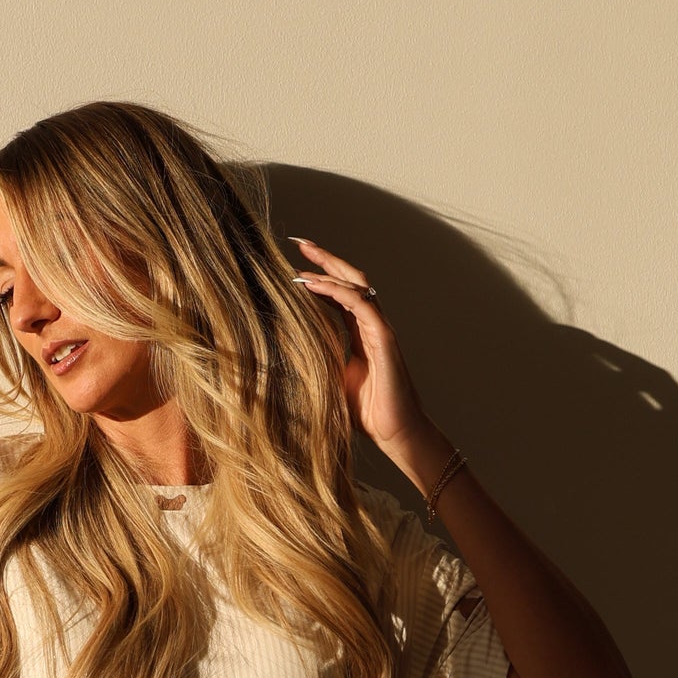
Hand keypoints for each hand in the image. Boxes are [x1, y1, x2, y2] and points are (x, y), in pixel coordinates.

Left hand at [289, 235, 430, 460]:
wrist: (394, 433)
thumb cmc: (366, 414)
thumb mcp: (330, 380)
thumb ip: (315, 361)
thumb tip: (282, 353)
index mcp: (359, 333)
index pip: (339, 294)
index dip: (319, 276)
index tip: (294, 264)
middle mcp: (371, 325)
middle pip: (349, 279)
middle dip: (325, 259)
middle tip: (300, 243)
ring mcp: (380, 329)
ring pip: (356, 285)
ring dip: (329, 270)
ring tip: (303, 260)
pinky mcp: (385, 338)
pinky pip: (361, 304)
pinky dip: (338, 291)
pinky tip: (315, 285)